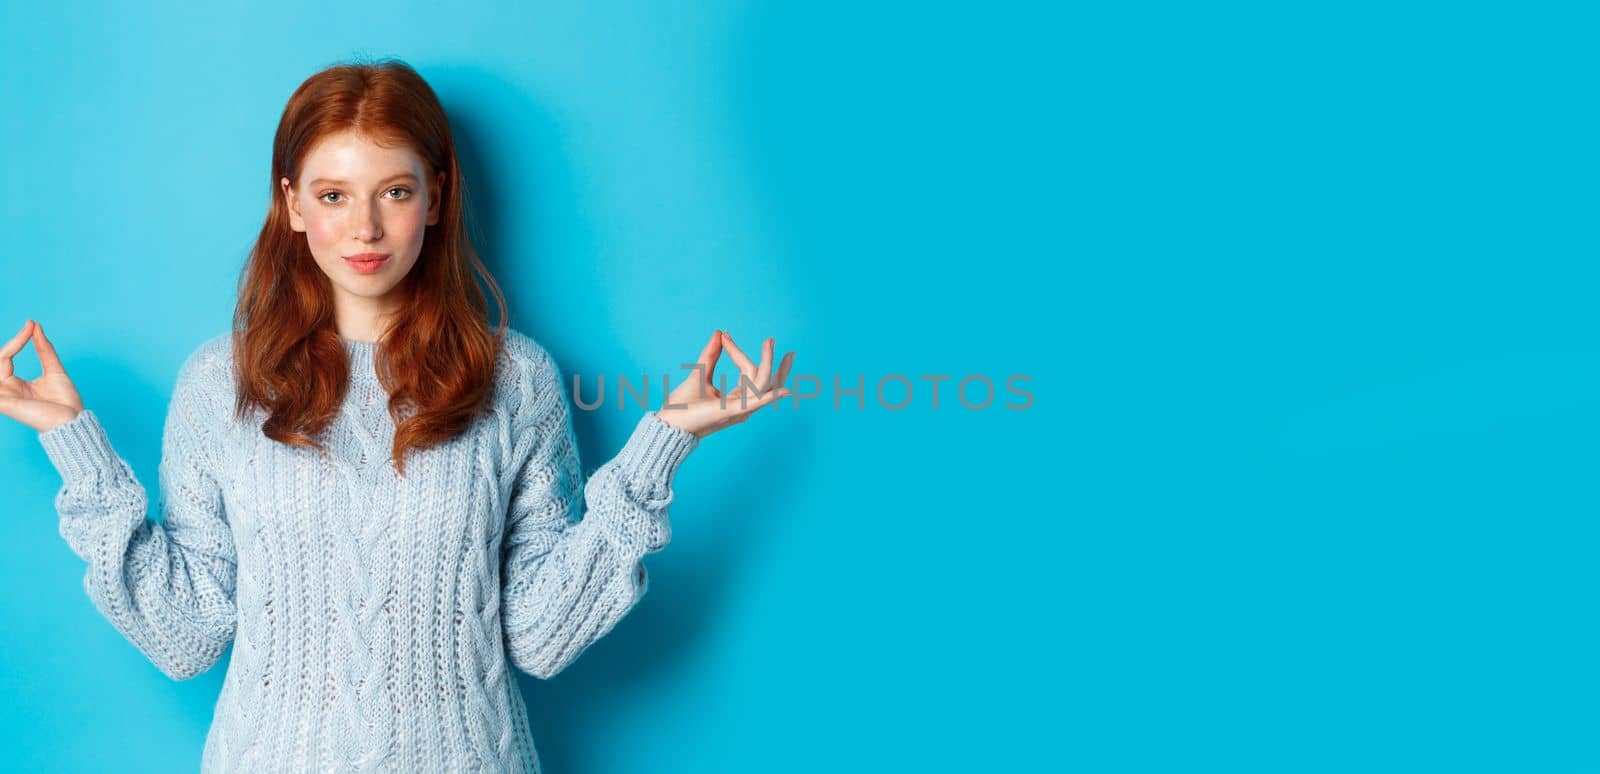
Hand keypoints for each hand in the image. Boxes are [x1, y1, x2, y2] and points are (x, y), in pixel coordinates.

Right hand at [0, 320, 84, 432]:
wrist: (73, 421)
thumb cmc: (66, 402)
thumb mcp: (54, 369)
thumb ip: (43, 350)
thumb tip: (36, 326)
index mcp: (15, 384)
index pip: (6, 356)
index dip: (18, 339)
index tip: (32, 324)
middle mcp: (6, 389)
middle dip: (14, 343)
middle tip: (31, 328)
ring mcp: (4, 396)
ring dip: (7, 350)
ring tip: (22, 338)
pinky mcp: (4, 403)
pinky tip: (5, 358)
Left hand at [656, 329, 794, 438]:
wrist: (669, 424)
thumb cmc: (683, 406)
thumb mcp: (700, 373)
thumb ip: (711, 355)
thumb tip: (719, 333)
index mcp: (736, 399)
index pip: (747, 373)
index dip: (737, 352)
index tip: (725, 335)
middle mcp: (742, 406)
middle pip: (765, 381)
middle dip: (772, 361)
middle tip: (771, 340)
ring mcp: (739, 409)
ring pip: (762, 385)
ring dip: (769, 364)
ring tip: (770, 344)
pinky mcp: (732, 413)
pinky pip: (756, 403)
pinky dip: (770, 397)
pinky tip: (785, 391)